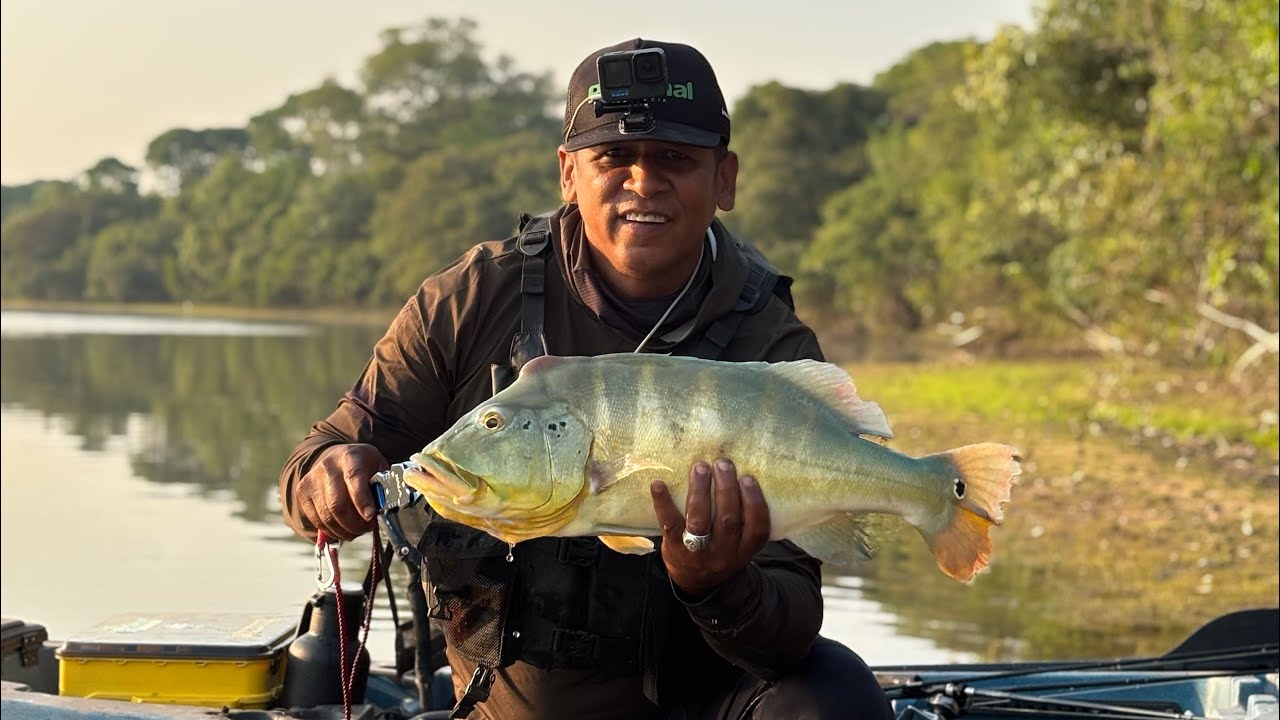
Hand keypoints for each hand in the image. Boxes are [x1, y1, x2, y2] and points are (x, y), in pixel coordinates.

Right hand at [295, 443, 385, 540]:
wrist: (335, 457)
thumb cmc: (362, 465)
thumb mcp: (378, 466)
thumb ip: (383, 484)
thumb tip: (383, 507)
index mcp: (350, 456)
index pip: (354, 478)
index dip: (362, 500)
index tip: (370, 516)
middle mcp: (328, 466)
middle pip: (338, 504)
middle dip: (356, 523)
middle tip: (368, 527)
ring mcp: (312, 479)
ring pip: (327, 517)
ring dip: (345, 530)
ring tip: (358, 530)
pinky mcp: (302, 492)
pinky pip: (317, 520)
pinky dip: (332, 531)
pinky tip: (343, 529)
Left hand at [650, 459, 770, 596]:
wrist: (696, 583)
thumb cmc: (722, 551)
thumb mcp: (741, 545)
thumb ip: (745, 520)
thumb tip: (740, 474)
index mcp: (745, 550)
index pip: (757, 528)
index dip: (754, 502)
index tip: (747, 478)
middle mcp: (724, 553)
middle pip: (728, 520)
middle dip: (726, 489)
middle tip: (722, 464)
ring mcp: (698, 553)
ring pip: (700, 521)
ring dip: (700, 491)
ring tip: (700, 468)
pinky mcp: (675, 549)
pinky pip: (670, 524)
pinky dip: (663, 502)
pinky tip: (658, 483)